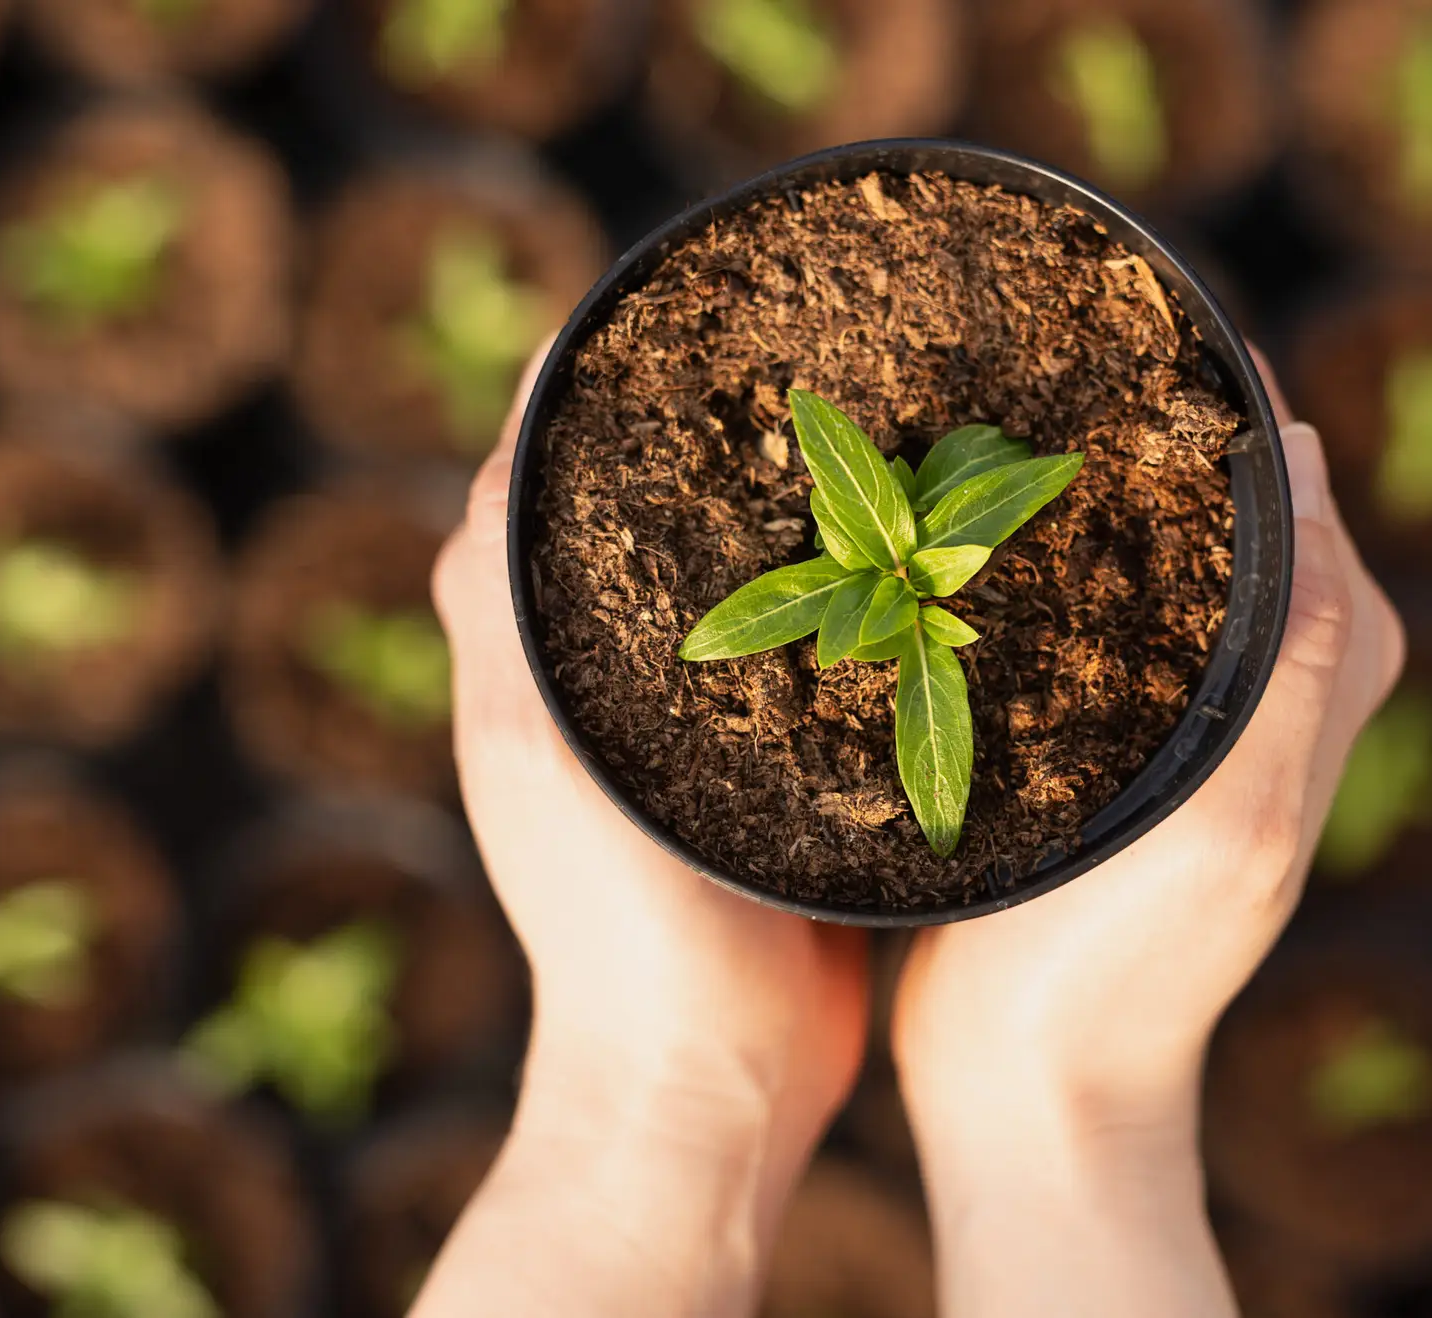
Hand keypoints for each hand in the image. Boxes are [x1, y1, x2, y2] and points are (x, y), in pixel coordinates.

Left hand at [416, 345, 868, 1317]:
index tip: (703, 296)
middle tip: (835, 347)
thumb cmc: (613, 926)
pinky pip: (825, 642)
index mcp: (547, 646)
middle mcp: (622, 666)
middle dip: (741, 425)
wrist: (705, 1077)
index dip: (620, 371)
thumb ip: (501, 608)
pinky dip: (865, 587)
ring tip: (901, 422)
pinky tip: (934, 550)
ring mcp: (711, 713)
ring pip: (762, 566)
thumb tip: (497, 447)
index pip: (568, 462)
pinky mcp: (789, 759)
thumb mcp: (532, 745)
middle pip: (676, 501)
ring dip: (818, 501)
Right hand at [890, 354, 1404, 1315]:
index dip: (1237, 416)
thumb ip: (1301, 661)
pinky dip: (1048, 569)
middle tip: (1050, 359)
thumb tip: (1309, 467)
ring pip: (1154, 565)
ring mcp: (1176, 717)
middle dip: (1157, 438)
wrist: (1031, 1087)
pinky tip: (968, 538)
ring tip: (998, 425)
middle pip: (1227, 520)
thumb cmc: (1133, 969)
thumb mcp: (1236, 820)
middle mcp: (1260, 692)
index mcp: (1319, 690)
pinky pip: (1093, 621)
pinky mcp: (1101, 744)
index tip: (1149, 330)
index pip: (1302, 508)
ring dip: (1092, 499)